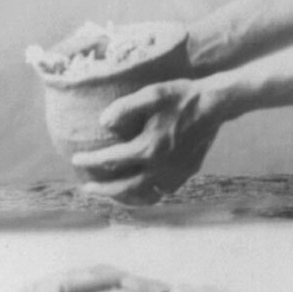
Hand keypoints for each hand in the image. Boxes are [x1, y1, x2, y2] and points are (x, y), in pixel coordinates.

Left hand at [70, 79, 217, 205]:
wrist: (216, 103)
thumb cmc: (181, 96)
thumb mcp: (152, 94)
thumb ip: (125, 107)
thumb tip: (102, 123)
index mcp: (149, 148)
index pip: (111, 161)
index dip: (90, 161)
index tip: (76, 159)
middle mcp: (161, 167)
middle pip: (124, 188)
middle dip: (102, 189)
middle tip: (86, 187)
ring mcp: (175, 173)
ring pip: (144, 195)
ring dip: (124, 197)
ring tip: (111, 194)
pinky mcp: (186, 173)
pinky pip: (162, 191)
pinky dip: (146, 194)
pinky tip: (140, 188)